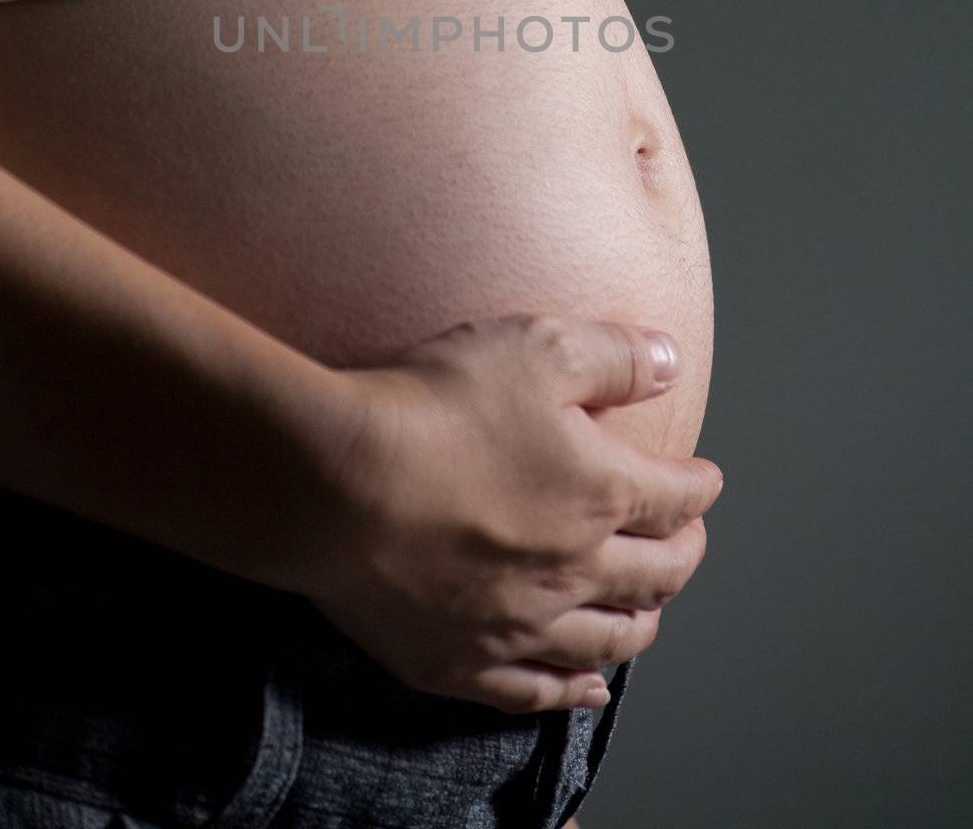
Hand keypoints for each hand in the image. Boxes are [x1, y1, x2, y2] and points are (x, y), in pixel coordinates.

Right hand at [309, 313, 721, 713]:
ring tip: (649, 611)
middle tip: (686, 541)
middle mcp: (575, 571)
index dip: (697, 488)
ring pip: (607, 640)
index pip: (675, 498)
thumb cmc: (435, 408)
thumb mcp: (537, 348)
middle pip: (655, 576)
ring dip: (640, 623)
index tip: (702, 481)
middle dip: (682, 555)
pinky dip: (573, 690)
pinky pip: (535, 691)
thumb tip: (674, 365)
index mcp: (602, 494)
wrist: (336, 484)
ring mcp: (520, 626)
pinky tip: (587, 687)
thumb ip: (615, 358)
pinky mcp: (461, 662)